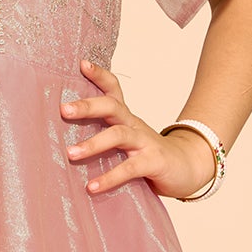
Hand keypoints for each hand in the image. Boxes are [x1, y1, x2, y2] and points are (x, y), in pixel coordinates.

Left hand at [60, 59, 217, 199]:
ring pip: (118, 135)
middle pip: (112, 107)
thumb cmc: (148, 155)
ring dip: (93, 144)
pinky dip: (109, 177)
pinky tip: (92, 187)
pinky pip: (129, 168)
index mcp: (126, 117)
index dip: (99, 75)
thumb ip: (103, 138)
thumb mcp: (126, 141)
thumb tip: (62, 144)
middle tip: (63, 110)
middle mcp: (134, 125)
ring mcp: (145, 142)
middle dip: (87, 106)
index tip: (82, 64)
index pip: (113, 89)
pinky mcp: (153, 162)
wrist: (188, 167)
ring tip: (70, 154)